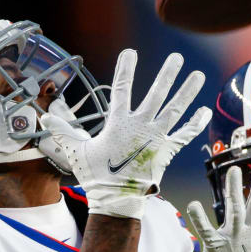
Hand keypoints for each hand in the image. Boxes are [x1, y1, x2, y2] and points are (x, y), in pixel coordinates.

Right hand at [41, 49, 209, 218]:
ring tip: (198, 75)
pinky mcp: (168, 151)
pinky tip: (205, 110)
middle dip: (168, 74)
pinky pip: (186, 134)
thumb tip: (45, 117)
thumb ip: (63, 131)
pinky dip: (196, 123)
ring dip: (187, 91)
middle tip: (177, 58)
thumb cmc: (96, 176)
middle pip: (157, 94)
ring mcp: (157, 137)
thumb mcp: (76, 151)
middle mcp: (141, 126)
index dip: (125, 69)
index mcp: (119, 123)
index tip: (130, 52)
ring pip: (176, 109)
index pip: (121, 89)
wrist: (118, 199)